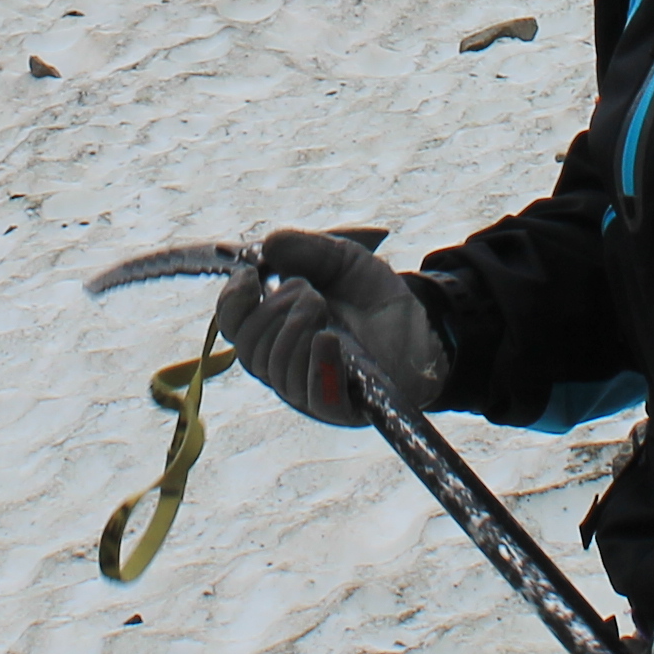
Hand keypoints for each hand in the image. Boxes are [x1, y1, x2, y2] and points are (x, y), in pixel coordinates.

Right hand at [215, 227, 447, 424]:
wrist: (421, 324)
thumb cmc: (371, 296)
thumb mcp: (340, 258)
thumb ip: (305, 248)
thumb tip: (267, 245)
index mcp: (274, 328)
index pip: (232, 325)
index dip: (232, 302)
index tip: (249, 277)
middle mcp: (283, 362)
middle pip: (249, 348)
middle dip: (274, 310)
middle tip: (310, 292)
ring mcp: (308, 388)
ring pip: (278, 369)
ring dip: (297, 329)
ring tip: (325, 308)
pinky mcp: (340, 407)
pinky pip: (315, 396)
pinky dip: (318, 365)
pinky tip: (327, 339)